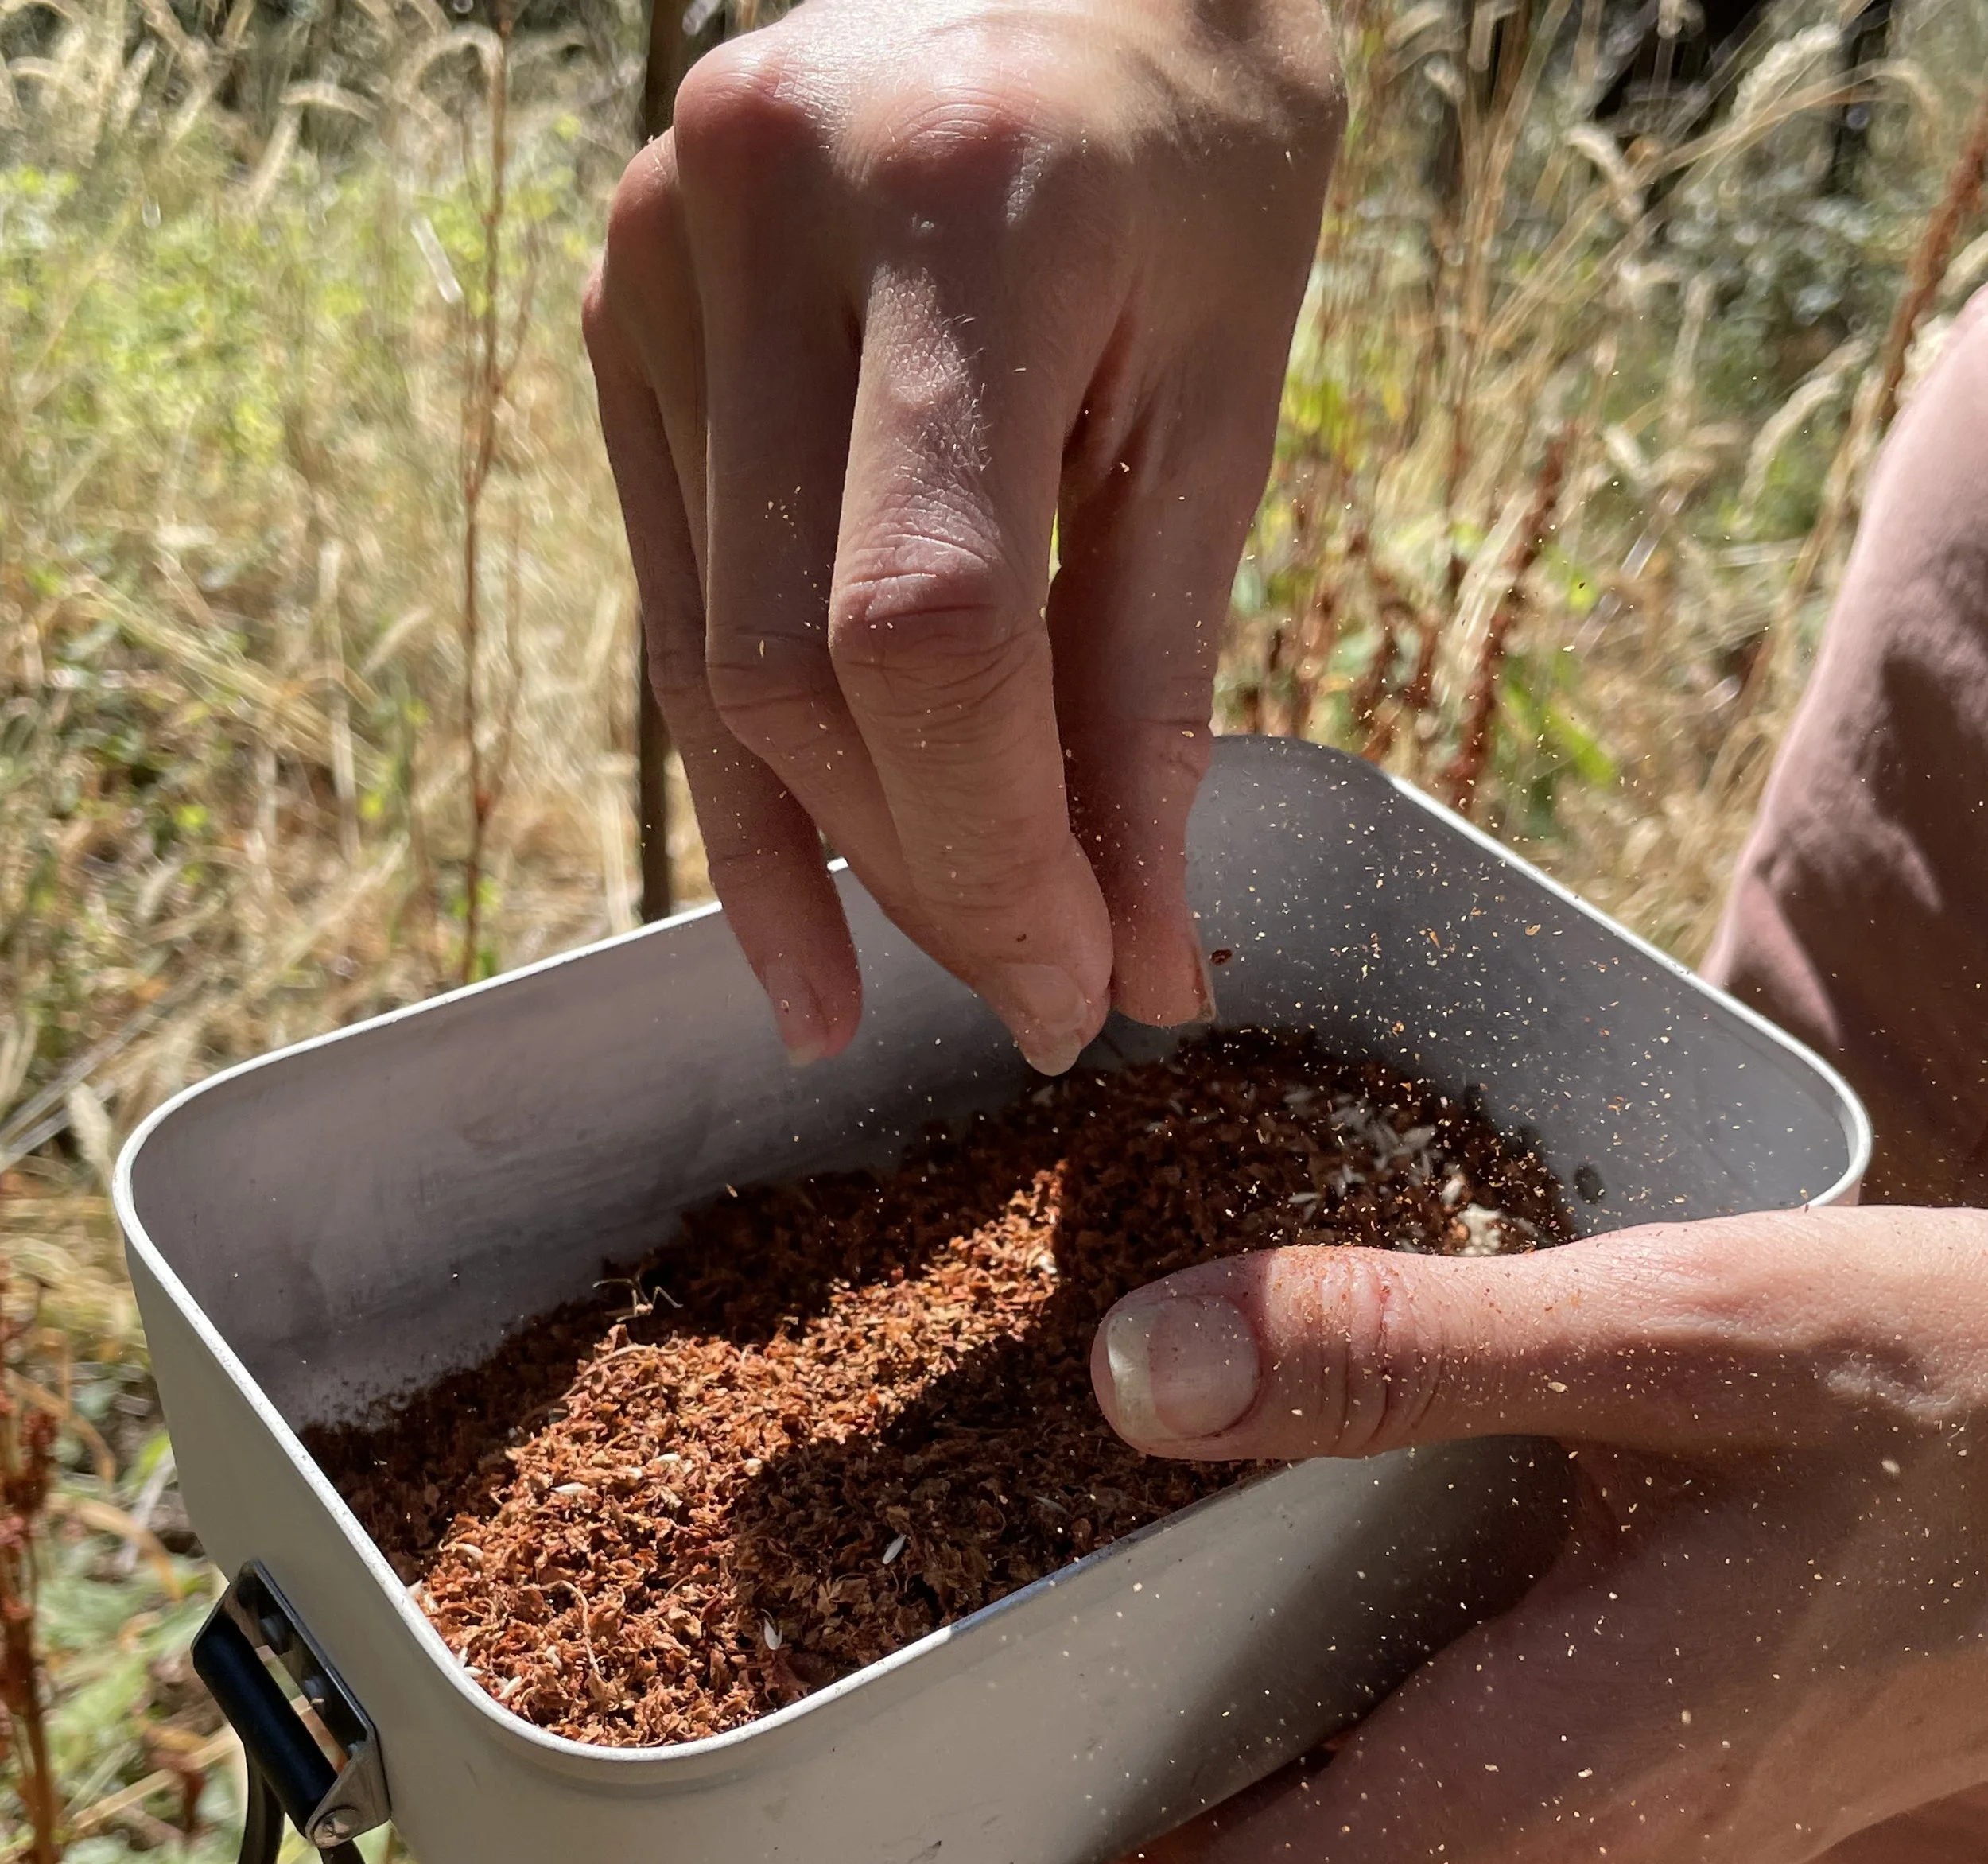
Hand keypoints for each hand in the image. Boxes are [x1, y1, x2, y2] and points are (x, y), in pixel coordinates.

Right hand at [584, 0, 1340, 1070]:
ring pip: (716, 655)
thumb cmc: (1197, 147)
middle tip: (1031, 990)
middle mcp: (762, 217)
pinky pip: (681, 594)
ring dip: (824, 849)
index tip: (1075, 995)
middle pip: (799, 667)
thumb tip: (1136, 963)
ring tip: (887, 988)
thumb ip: (1157, 690)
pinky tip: (795, 906)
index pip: (929, 630)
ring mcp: (661, 255)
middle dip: (923, 871)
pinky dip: (745, 762)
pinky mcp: (625, 309)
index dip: (994, 854)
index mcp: (960, 215)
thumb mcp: (1222, 402)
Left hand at [915, 1209, 1987, 1863]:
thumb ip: (1395, 1350)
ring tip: (1078, 1593)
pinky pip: (1439, 1786)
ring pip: (1345, 1836)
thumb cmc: (1946, 1405)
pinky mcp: (1656, 1800)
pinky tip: (1301, 1558)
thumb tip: (1134, 1367)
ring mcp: (1618, 1854)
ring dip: (1209, 1755)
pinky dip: (1332, 1708)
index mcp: (1531, 1787)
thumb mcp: (1670, 1331)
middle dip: (1080, 1828)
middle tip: (934, 1678)